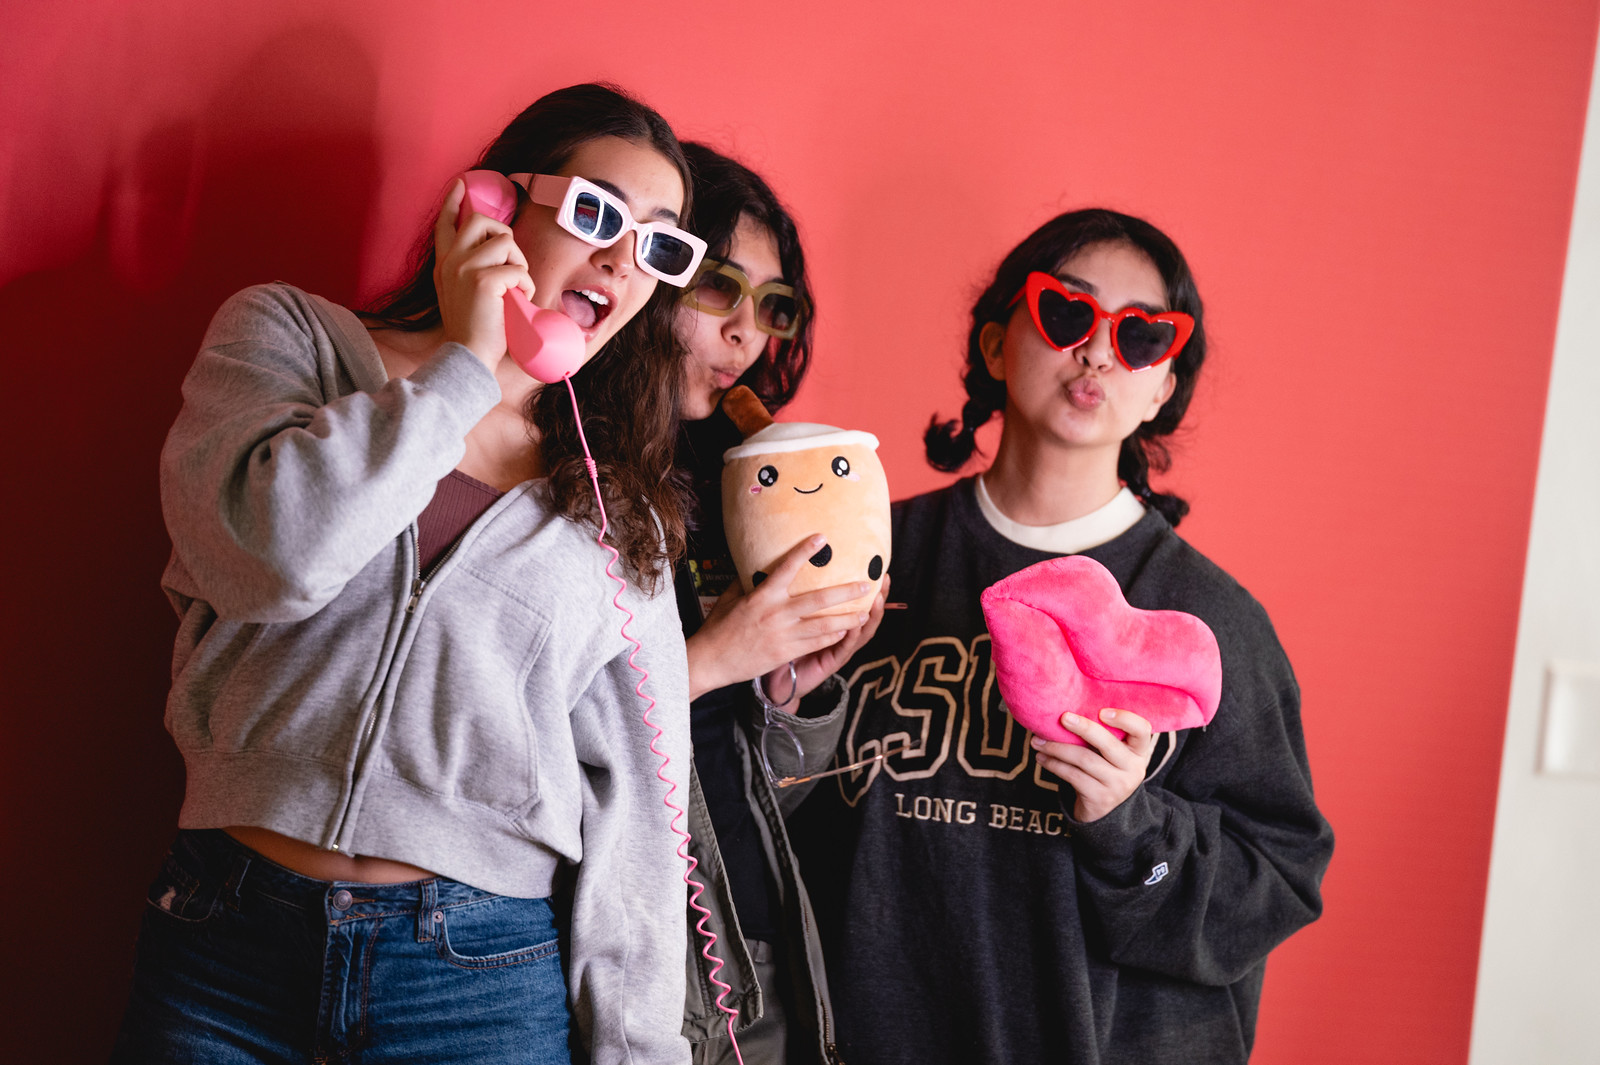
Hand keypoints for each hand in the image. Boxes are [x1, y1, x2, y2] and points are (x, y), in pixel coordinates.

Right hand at [432, 178, 537, 372]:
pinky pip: (518, 270)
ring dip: (520, 263)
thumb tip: (497, 253)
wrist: (468, 355)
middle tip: (511, 261)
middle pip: (481, 220)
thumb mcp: (460, 293)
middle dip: (504, 234)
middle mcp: (451, 261)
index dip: (452, 202)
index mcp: (444, 264)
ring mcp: (465, 268)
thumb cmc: (473, 330)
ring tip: (516, 287)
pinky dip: (527, 285)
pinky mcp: (484, 281)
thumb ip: (470, 270)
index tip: (460, 185)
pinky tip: (520, 300)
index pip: (444, 223)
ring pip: (506, 242)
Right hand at [685, 535, 873, 701]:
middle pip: (818, 600)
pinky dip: (832, 636)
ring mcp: (783, 635)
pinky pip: (815, 643)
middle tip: (865, 583)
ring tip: (865, 612)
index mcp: (762, 596)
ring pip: (823, 625)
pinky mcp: (785, 653)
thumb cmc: (718, 627)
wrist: (711, 661)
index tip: (822, 538)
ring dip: (847, 618)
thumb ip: (747, 582)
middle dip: (845, 591)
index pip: (787, 568)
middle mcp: (776, 614)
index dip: (805, 552)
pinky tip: (845, 631)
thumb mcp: (730, 598)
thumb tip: (756, 565)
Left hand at [778, 573, 888, 703]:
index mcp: (837, 625)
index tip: (878, 570)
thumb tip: (797, 564)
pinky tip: (856, 624)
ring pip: (861, 632)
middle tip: (884, 580)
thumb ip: (801, 598)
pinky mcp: (831, 663)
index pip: (859, 604)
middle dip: (879, 598)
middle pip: (867, 615)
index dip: (870, 589)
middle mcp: (843, 636)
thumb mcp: (796, 618)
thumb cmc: (784, 646)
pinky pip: (844, 648)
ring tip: (878, 600)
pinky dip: (851, 636)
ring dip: (871, 616)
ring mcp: (839, 650)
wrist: (779, 680)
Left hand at [1031, 708, 1155, 821]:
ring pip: (1084, 759)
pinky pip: (1073, 775)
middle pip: (1108, 743)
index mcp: (1139, 750)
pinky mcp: (1100, 798)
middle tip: (1063, 717)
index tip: (1102, 711)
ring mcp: (1118, 785)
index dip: (1125, 718)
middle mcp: (1133, 768)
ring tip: (1038, 741)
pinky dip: (1054, 764)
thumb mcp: (1113, 752)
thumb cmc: (1105, 769)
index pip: (1142, 730)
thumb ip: (1103, 733)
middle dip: (1083, 728)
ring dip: (1057, 748)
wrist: (1106, 810)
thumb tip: (1068, 708)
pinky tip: (1042, 757)